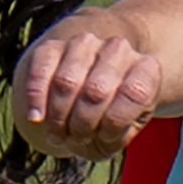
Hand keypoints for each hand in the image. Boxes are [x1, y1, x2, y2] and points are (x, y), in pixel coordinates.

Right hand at [13, 26, 163, 160]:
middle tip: (76, 140)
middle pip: (97, 90)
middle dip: (82, 125)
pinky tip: (36, 118)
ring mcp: (85, 43)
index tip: (104, 138)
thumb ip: (113, 135)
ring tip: (58, 133)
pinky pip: (41, 70)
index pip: (135, 94)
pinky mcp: (53, 46)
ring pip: (67, 82)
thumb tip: (89, 128)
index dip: (115, 124)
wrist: (85, 94)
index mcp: (146, 69)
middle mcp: (118, 49)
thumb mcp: (121, 134)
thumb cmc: (107, 120)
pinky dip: (36, 98)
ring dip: (58, 117)